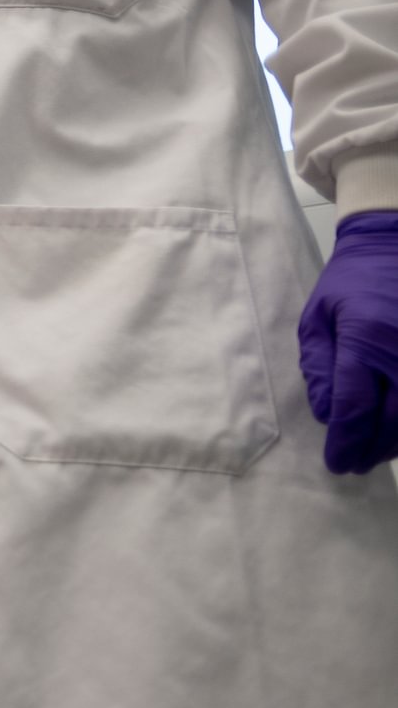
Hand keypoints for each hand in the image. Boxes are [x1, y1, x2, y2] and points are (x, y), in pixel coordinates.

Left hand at [298, 211, 397, 473]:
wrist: (394, 244)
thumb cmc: (350, 281)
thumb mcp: (317, 316)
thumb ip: (318, 365)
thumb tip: (324, 413)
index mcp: (364, 341)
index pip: (355, 408)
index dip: (345, 442)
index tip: (336, 461)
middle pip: (393, 423)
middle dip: (370, 449)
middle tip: (352, 463)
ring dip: (395, 443)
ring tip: (374, 452)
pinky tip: (397, 431)